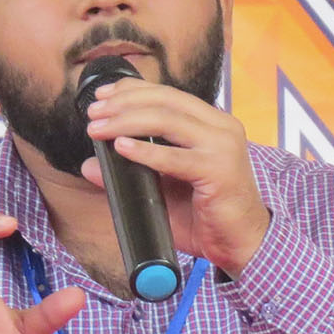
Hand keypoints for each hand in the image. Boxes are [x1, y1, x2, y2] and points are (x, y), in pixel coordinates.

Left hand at [82, 78, 270, 275]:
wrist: (242, 245)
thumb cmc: (206, 217)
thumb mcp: (162, 191)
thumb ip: (130, 174)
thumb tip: (90, 165)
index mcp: (212, 124)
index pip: (169, 94)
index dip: (133, 89)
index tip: (102, 96)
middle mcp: (222, 128)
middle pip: (165, 101)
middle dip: (123, 103)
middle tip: (93, 114)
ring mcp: (223, 147)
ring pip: (167, 120)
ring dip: (126, 121)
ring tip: (99, 129)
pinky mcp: (220, 171)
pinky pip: (175, 157)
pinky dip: (145, 152)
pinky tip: (121, 148)